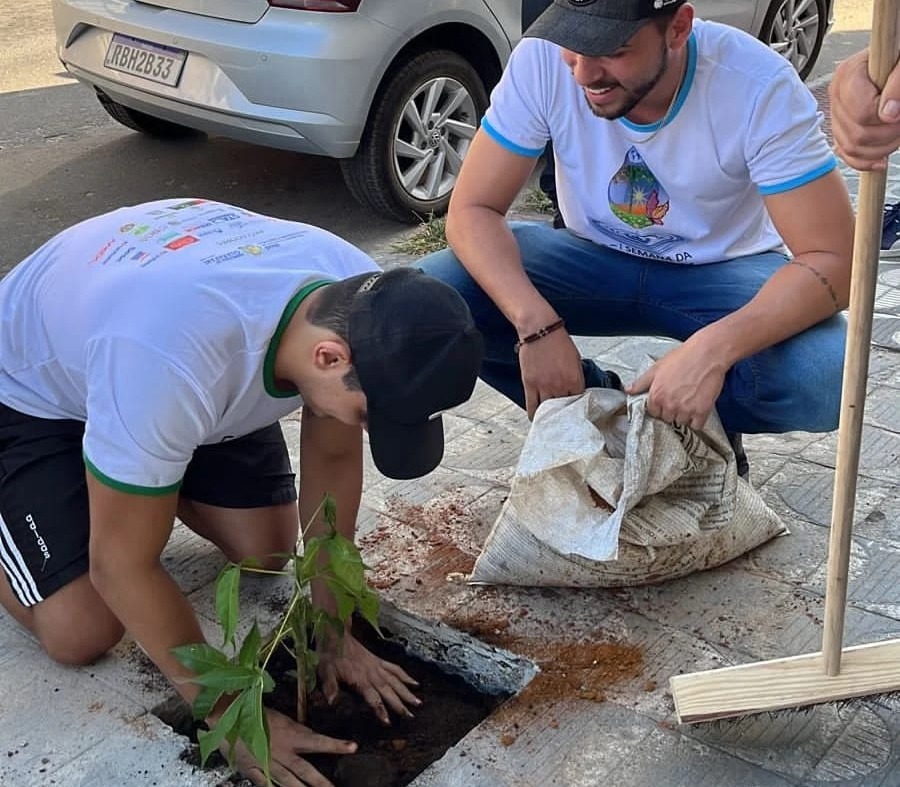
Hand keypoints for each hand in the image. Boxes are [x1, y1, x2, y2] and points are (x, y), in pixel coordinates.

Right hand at [227, 706, 355, 786]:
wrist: (226, 714)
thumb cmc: (254, 710)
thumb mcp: (280, 718)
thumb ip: (295, 730)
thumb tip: (308, 737)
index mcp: (291, 734)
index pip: (319, 741)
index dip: (336, 745)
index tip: (353, 747)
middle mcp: (282, 752)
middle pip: (306, 771)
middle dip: (321, 783)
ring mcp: (267, 763)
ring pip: (289, 782)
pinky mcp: (252, 771)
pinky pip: (267, 785)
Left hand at [317, 631, 420, 724]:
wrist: (336, 635)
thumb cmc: (329, 655)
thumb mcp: (325, 671)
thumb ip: (330, 687)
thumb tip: (331, 702)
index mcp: (359, 678)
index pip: (372, 697)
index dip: (380, 709)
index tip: (388, 721)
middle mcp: (372, 673)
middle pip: (388, 690)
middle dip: (400, 704)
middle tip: (410, 716)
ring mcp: (377, 666)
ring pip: (395, 680)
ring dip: (407, 691)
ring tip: (418, 702)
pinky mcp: (379, 661)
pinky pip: (395, 668)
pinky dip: (405, 676)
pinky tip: (415, 683)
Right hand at [517, 328, 583, 419]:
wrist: (540, 330)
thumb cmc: (558, 341)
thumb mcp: (576, 359)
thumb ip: (576, 377)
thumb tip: (576, 390)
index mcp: (575, 379)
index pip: (578, 402)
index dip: (577, 406)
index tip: (574, 408)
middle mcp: (560, 385)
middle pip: (564, 408)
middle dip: (564, 412)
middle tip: (563, 416)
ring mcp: (544, 386)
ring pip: (548, 410)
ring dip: (549, 415)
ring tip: (550, 418)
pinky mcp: (530, 384)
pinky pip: (532, 406)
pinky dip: (535, 414)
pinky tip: (537, 417)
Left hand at [626, 340, 728, 429]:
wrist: (707, 354)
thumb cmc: (683, 357)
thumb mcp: (657, 368)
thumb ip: (641, 382)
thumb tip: (628, 390)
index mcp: (656, 395)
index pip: (652, 412)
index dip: (659, 407)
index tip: (665, 401)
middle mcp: (669, 405)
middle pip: (666, 418)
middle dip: (671, 411)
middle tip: (678, 398)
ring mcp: (686, 409)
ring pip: (681, 422)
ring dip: (684, 415)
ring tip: (689, 401)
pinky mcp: (702, 411)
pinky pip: (696, 426)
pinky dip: (697, 420)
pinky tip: (697, 408)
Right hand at [831, 49, 899, 170]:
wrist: (895, 61)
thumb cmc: (898, 58)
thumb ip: (898, 84)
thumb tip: (888, 115)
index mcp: (848, 74)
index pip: (862, 113)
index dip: (887, 119)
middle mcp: (837, 94)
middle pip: (857, 135)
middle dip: (888, 136)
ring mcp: (837, 112)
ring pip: (852, 148)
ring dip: (883, 148)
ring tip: (898, 133)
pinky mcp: (841, 127)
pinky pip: (847, 154)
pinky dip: (865, 161)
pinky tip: (882, 159)